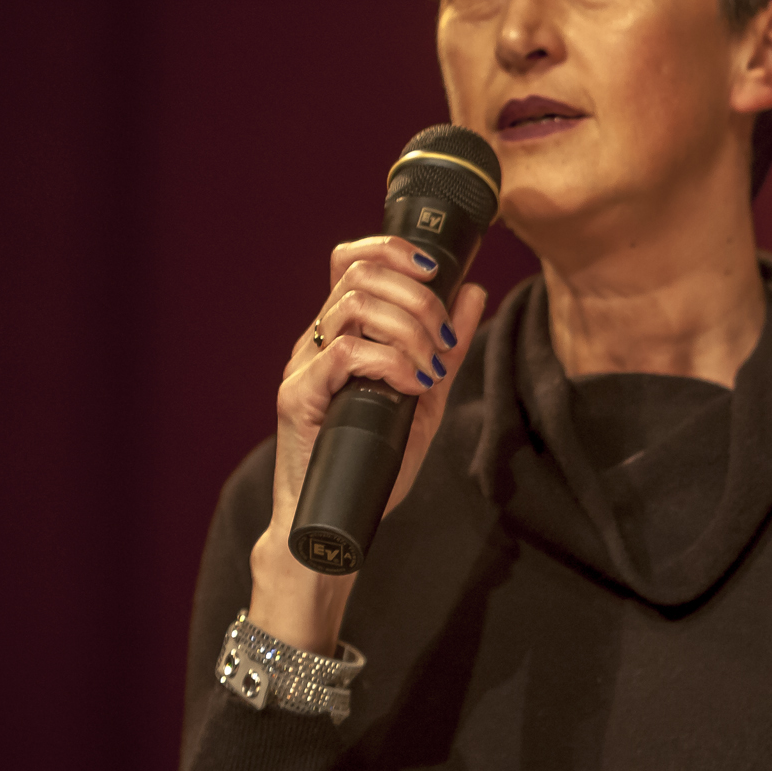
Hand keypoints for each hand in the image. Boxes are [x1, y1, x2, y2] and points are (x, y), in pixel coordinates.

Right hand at [248, 235, 488, 652]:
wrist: (335, 522)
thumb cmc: (372, 462)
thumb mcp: (424, 397)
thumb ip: (447, 348)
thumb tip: (474, 292)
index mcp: (343, 333)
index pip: (353, 260)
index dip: (392, 248)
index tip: (435, 268)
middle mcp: (317, 341)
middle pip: (359, 274)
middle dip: (416, 295)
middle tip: (444, 337)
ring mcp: (303, 366)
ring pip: (352, 306)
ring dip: (407, 328)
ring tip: (429, 368)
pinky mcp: (297, 396)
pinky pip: (343, 352)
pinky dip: (388, 362)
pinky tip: (410, 386)